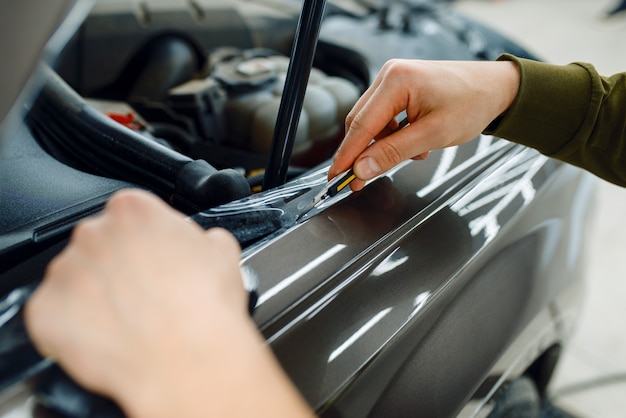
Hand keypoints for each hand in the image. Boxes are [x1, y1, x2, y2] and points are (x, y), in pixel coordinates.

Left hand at [25, 189, 312, 417]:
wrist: (188, 360)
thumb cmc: (205, 308)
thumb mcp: (223, 252)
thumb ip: (200, 237)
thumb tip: (200, 242)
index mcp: (133, 210)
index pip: (130, 214)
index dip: (146, 241)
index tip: (154, 259)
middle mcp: (93, 233)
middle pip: (99, 244)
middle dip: (118, 266)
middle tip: (144, 294)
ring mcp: (65, 272)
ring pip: (75, 279)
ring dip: (95, 295)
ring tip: (129, 322)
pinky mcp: (45, 312)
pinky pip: (54, 315)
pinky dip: (73, 327)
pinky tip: (107, 337)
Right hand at [329, 59, 519, 189]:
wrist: (496, 88)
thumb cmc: (473, 103)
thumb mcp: (433, 135)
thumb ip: (394, 153)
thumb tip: (363, 169)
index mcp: (396, 81)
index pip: (361, 125)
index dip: (346, 155)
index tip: (336, 178)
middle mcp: (389, 75)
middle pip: (360, 123)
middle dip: (363, 153)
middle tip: (361, 180)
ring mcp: (393, 79)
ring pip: (372, 122)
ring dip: (384, 145)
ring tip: (415, 153)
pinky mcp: (399, 87)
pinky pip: (384, 117)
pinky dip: (393, 136)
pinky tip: (415, 142)